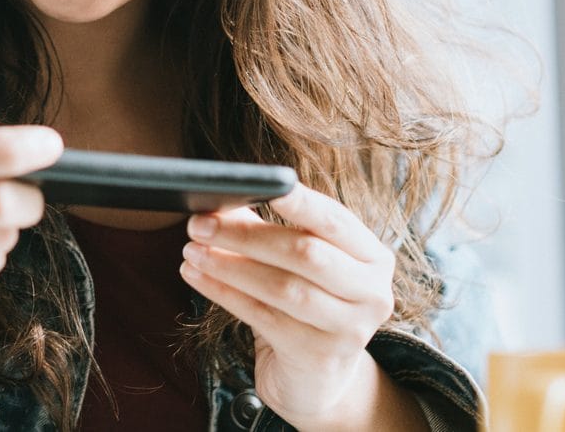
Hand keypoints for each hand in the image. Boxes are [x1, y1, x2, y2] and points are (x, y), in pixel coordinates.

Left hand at [180, 186, 422, 429]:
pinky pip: (263, 317)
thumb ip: (268, 230)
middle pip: (306, 254)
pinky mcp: (318, 356)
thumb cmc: (306, 307)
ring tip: (191, 250)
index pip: (335, 221)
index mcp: (373, 257)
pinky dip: (225, 293)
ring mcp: (349, 328)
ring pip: (283, 288)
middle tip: (199, 223)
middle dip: (247, 235)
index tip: (266, 184)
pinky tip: (197, 277)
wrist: (318, 380)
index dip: (301, 202)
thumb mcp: (298, 266)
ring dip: (230, 265)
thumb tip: (221, 200)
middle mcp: (372, 292)